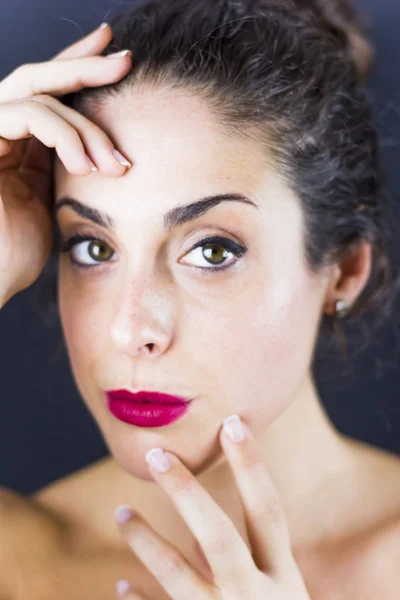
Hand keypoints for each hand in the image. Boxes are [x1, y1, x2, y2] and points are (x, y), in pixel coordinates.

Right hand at [0, 22, 131, 305]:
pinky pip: (24, 116)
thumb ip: (69, 167)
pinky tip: (86, 165)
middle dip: (85, 67)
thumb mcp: (53, 200)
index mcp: (16, 144)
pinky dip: (62, 135)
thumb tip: (112, 153)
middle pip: (38, 80)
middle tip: (125, 61)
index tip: (118, 59)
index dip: (79, 69)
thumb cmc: (17, 252)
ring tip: (115, 166)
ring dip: (85, 128)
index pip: (48, 96)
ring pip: (38, 97)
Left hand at [114, 415, 310, 598]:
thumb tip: (207, 523)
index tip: (233, 422)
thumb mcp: (283, 598)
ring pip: (180, 579)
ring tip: (120, 512)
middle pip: (219, 537)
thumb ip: (255, 564)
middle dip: (188, 494)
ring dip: (146, 542)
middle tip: (158, 456)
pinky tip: (119, 586)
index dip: (252, 466)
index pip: (268, 511)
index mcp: (285, 582)